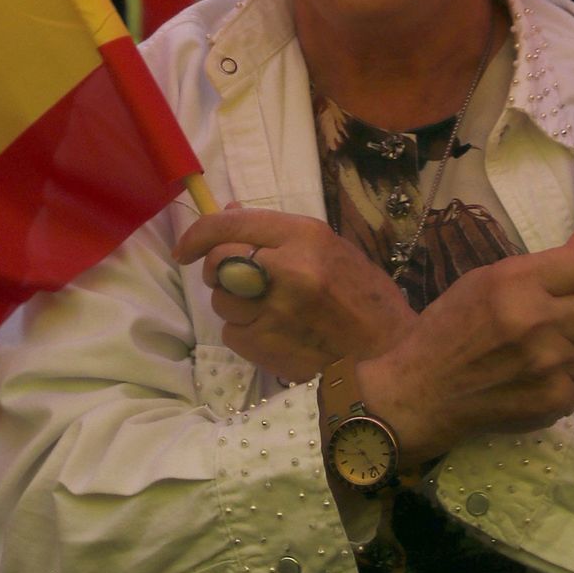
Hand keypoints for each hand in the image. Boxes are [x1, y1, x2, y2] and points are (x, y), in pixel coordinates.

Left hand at [174, 206, 413, 381]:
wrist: (387, 359)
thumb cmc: (367, 299)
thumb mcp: (332, 250)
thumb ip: (281, 235)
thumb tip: (230, 213)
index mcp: (304, 236)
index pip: (232, 224)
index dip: (199, 233)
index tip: (185, 247)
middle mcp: (284, 269)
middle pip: (219, 261)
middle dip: (218, 269)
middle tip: (235, 278)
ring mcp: (273, 310)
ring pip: (222, 300)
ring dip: (234, 303)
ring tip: (267, 309)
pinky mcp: (265, 347)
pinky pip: (232, 333)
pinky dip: (244, 332)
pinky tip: (273, 333)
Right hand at [358, 229, 573, 465]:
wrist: (422, 390)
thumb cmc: (451, 326)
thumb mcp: (490, 279)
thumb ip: (546, 263)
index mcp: (518, 282)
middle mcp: (538, 321)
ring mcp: (548, 366)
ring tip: (550, 348)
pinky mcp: (552, 401)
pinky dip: (567, 379)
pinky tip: (538, 376)